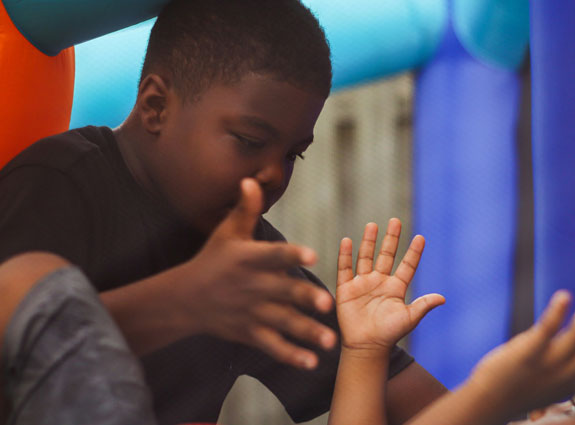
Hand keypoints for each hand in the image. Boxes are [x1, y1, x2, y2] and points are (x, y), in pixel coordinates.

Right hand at [181, 178, 335, 368]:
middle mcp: (251, 286)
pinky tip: (311, 363)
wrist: (184, 299)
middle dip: (304, 298)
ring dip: (306, 332)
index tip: (311, 255)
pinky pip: (272, 345)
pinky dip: (290, 355)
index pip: (272, 254)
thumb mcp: (226, 233)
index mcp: (248, 258)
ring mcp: (250, 312)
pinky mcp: (249, 332)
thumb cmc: (212, 259)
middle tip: (328, 304)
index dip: (291, 254)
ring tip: (330, 342)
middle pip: (282, 292)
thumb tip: (251, 178)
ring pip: (282, 323)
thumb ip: (245, 209)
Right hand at [335, 219, 444, 351]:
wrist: (366, 347)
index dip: (414, 252)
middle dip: (391, 238)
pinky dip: (345, 255)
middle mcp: (380, 282)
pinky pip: (345, 268)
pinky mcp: (346, 289)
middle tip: (395, 221)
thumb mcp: (409, 318)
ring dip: (369, 242)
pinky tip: (347, 241)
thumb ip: (423, 305)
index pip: (407, 265)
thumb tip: (442, 298)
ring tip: (372, 225)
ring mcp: (362, 284)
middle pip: (386, 255)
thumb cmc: (389, 334)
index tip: (420, 237)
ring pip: (365, 257)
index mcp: (396, 288)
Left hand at [466, 290, 574, 420]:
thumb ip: (562, 376)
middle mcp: (565, 376)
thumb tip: (571, 360)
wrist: (486, 402)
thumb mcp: (546, 388)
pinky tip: (564, 295)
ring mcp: (546, 365)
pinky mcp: (526, 353)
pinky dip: (558, 311)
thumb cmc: (514, 391)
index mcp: (572, 384)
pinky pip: (547, 329)